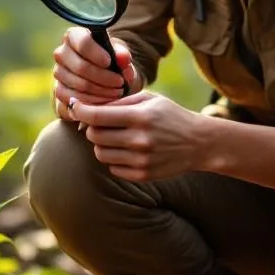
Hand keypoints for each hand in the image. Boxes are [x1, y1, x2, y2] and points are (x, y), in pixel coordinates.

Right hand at [52, 27, 142, 119]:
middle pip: (81, 67)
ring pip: (79, 85)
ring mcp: (58, 73)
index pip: (82, 42)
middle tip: (120, 82)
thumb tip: (123, 58)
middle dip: (104, 77)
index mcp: (74, 36)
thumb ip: (122, 54)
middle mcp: (61, 53)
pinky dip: (94, 103)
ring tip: (117, 92)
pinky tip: (107, 101)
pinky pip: (75, 99)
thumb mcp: (119, 55)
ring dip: (102, 91)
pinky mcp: (59, 91)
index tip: (110, 62)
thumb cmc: (110, 61)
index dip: (97, 54)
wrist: (102, 75)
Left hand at [69, 92, 209, 181]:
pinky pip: (113, 168)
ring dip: (102, 145)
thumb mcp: (149, 99)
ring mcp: (141, 160)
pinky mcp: (143, 175)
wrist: (199, 143)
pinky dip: (114, 159)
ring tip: (115, 137)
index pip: (96, 116)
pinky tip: (127, 151)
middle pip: (94, 136)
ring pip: (100, 154)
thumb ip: (118, 101)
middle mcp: (139, 139)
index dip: (80, 110)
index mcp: (140, 116)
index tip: (75, 106)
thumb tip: (86, 106)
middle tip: (102, 123)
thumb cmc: (169, 115)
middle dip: (93, 128)